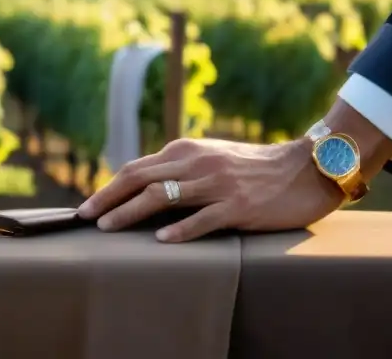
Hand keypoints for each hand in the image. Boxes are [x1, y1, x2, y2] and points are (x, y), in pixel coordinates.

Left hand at [77, 137, 343, 242]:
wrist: (306, 168)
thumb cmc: (253, 167)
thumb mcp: (210, 158)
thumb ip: (179, 168)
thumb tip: (142, 186)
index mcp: (185, 151)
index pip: (136, 168)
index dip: (109, 187)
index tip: (88, 206)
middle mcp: (196, 163)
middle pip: (140, 178)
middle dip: (108, 198)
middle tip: (84, 217)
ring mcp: (217, 184)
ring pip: (163, 195)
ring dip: (131, 212)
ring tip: (109, 228)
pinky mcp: (239, 205)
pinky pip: (204, 218)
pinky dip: (180, 229)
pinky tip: (161, 240)